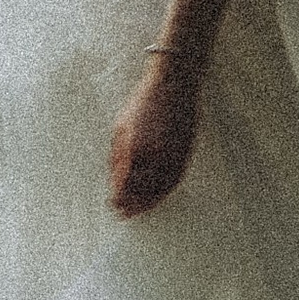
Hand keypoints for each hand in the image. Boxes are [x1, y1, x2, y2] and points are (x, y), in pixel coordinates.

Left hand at [108, 54, 200, 217]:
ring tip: (138, 211)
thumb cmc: (142, 103)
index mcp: (135, 149)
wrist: (173, 85)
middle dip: (132, 205)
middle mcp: (155, 157)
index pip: (125, 184)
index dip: (118, 199)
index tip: (113, 206)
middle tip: (122, 214)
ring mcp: (173, 156)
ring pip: (160, 191)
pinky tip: (156, 197)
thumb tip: (113, 181)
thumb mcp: (120, 127)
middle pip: (142, 192)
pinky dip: (164, 193)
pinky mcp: (185, 154)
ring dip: (148, 204)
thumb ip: (116, 157)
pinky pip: (174, 181)